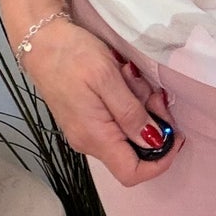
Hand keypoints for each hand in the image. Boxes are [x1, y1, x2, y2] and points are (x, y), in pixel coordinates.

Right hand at [19, 18, 183, 186]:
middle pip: (135, 152)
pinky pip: (117, 121)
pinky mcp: (87, 118)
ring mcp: (86, 131)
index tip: (175, 135)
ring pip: (128, 133)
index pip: (132, 173)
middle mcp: (89, 142)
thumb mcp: (108, 78)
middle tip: (155, 94)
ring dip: (140, 108)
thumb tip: (154, 142)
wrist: (41, 41)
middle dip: (153, 125)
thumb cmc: (73, 56)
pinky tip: (123, 79)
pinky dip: (128, 103)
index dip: (160, 161)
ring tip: (131, 77)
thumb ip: (131, 113)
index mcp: (95, 137)